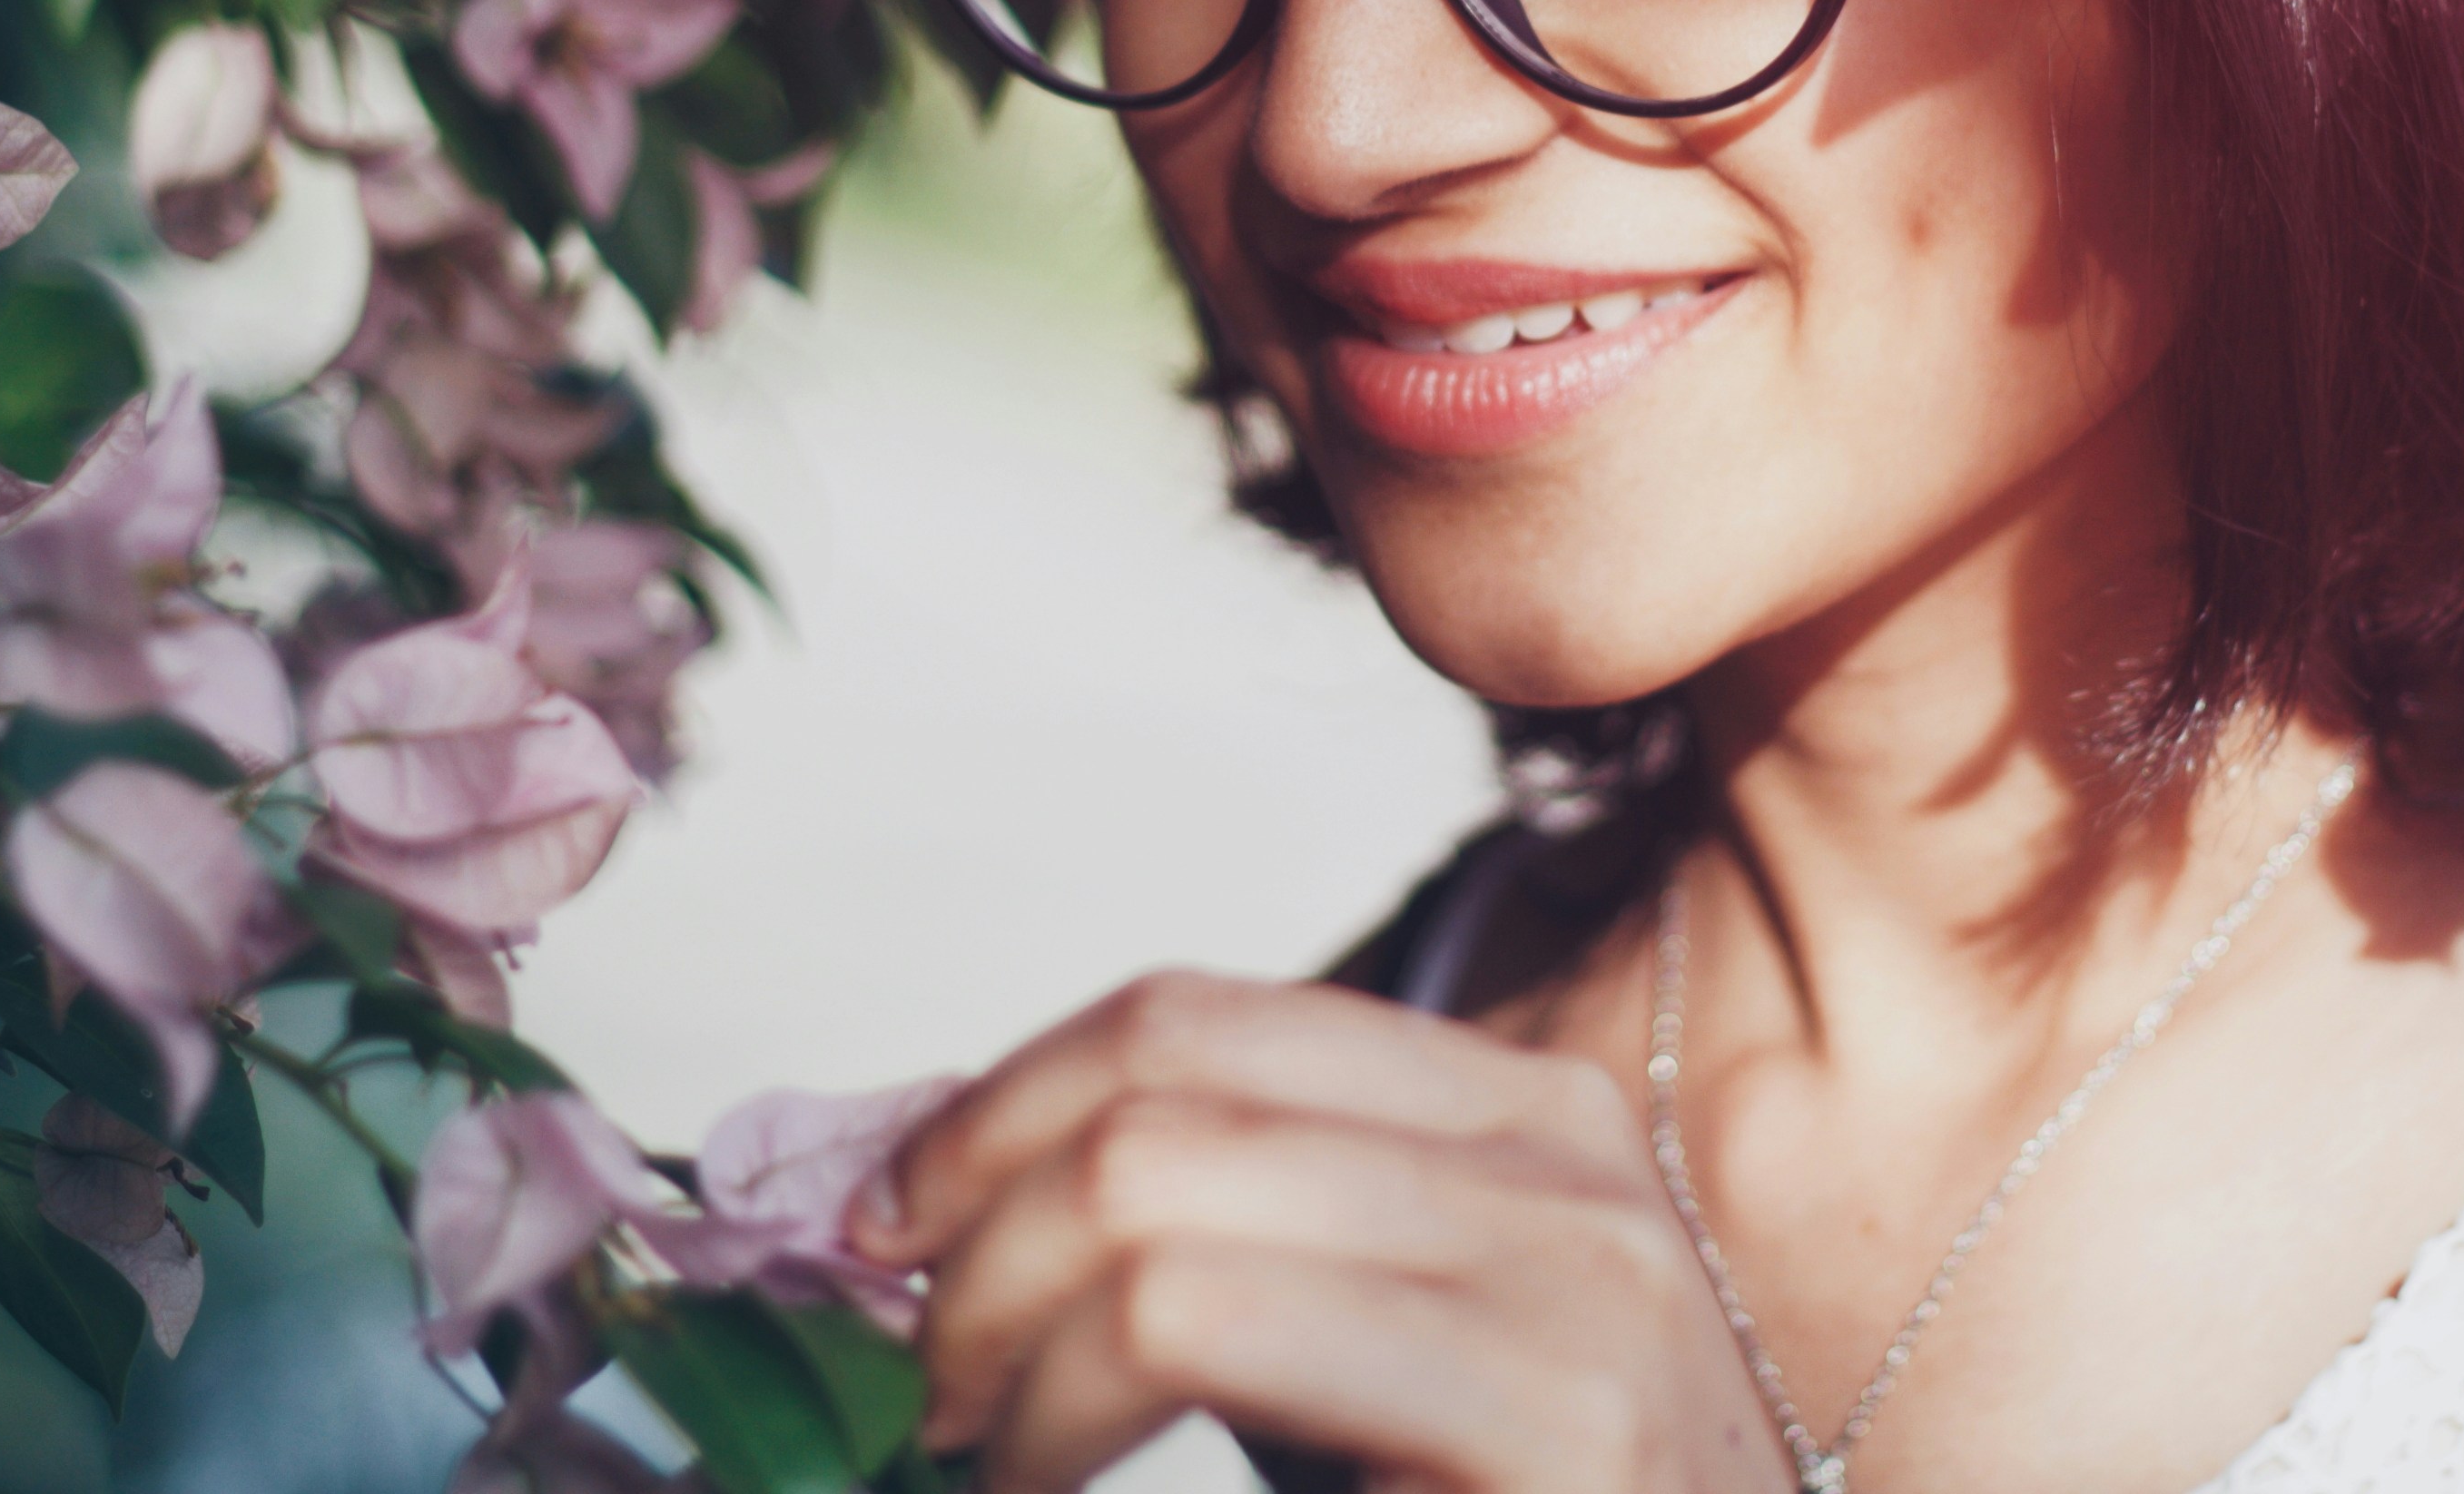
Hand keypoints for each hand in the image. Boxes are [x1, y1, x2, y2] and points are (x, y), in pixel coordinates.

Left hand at [849, 970, 1790, 1493]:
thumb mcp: (1389, 1348)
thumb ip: (1233, 1241)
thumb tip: (945, 1189)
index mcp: (1522, 1110)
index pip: (1193, 1015)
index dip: (995, 1102)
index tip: (885, 1224)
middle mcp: (1566, 1156)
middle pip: (1159, 1091)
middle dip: (975, 1222)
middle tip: (907, 1365)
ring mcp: (1578, 1282)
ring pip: (1157, 1197)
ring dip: (998, 1332)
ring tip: (971, 1443)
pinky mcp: (1557, 1419)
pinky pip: (1206, 1321)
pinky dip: (1059, 1410)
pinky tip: (1034, 1483)